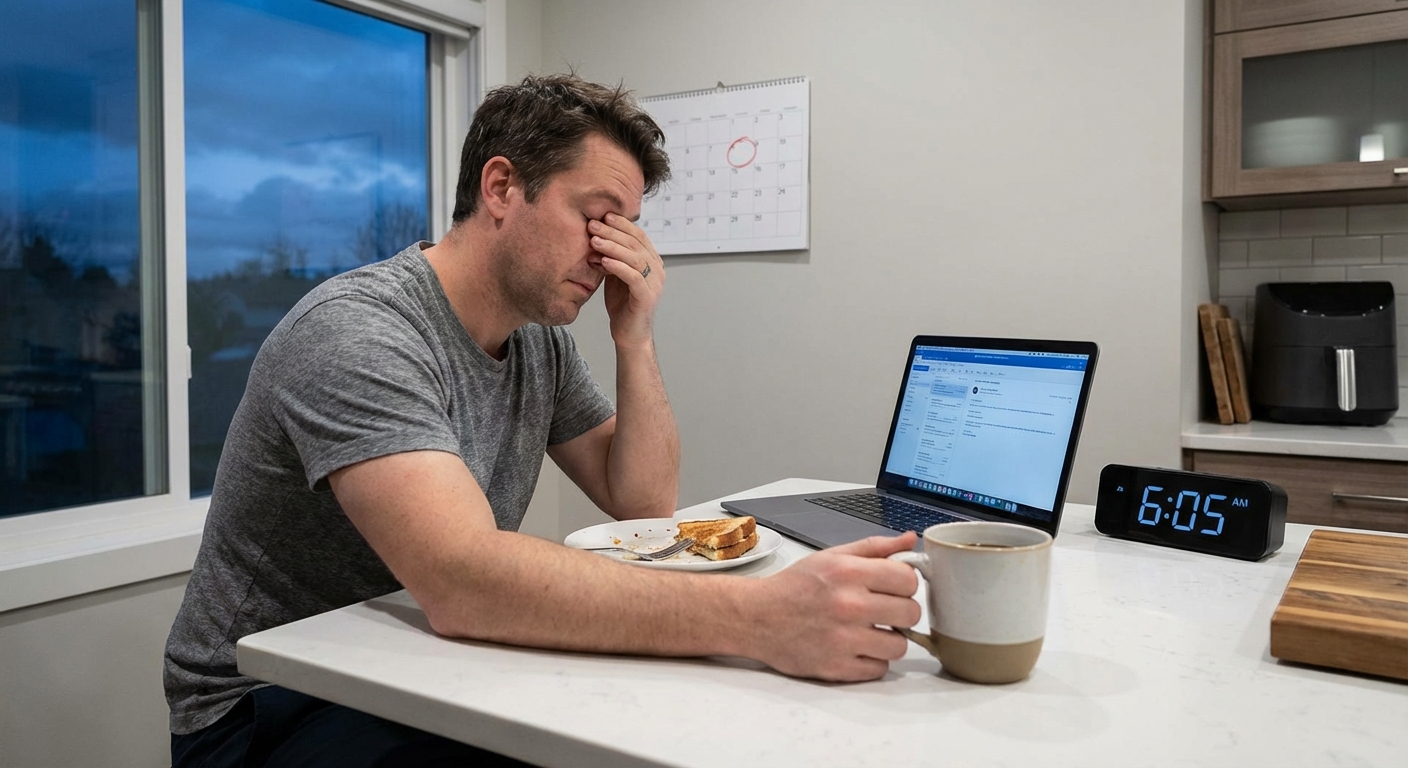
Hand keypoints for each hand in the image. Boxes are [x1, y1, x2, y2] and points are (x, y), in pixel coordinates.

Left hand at [588, 212, 662, 348]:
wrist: (629, 335)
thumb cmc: (622, 305)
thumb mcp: (615, 275)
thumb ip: (611, 257)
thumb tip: (596, 236)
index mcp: (652, 261)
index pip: (638, 236)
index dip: (621, 224)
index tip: (603, 215)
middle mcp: (657, 269)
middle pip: (635, 243)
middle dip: (613, 232)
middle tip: (593, 224)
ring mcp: (654, 283)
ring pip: (634, 257)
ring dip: (612, 247)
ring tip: (593, 240)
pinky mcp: (647, 297)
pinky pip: (633, 276)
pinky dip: (618, 266)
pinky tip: (603, 260)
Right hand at [744, 532, 920, 681]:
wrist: (757, 618)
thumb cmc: (794, 587)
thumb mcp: (831, 557)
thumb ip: (874, 548)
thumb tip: (911, 540)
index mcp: (849, 573)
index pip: (909, 579)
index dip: (904, 583)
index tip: (893, 588)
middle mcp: (848, 605)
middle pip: (911, 613)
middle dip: (900, 611)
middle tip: (882, 610)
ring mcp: (843, 640)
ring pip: (899, 646)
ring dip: (888, 640)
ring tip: (868, 631)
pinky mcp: (837, 668)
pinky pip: (879, 669)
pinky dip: (871, 660)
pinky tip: (855, 647)